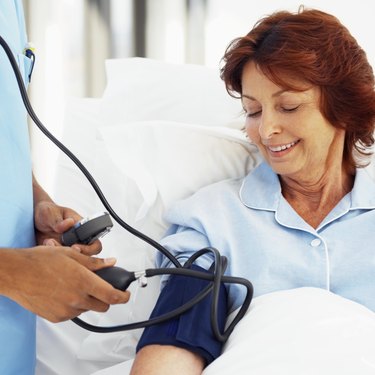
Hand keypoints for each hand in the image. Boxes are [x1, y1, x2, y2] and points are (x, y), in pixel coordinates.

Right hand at [5, 246, 129, 321]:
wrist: (17, 273)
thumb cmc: (40, 261)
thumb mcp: (71, 255)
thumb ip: (94, 262)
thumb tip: (110, 262)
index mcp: (83, 281)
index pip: (112, 295)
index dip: (123, 296)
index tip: (126, 294)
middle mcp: (76, 298)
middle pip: (103, 305)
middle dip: (106, 297)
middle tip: (99, 286)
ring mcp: (66, 310)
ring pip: (87, 308)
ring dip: (87, 300)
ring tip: (74, 285)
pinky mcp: (56, 317)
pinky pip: (72, 313)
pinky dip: (73, 305)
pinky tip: (64, 292)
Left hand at [34, 200, 100, 254]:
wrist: (33, 219)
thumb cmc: (48, 213)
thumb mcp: (51, 213)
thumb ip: (59, 220)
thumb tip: (69, 223)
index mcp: (82, 228)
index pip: (95, 243)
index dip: (88, 249)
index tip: (75, 247)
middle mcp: (78, 240)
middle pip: (86, 255)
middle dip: (72, 254)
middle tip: (60, 247)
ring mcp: (68, 248)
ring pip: (72, 259)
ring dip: (60, 254)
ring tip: (49, 242)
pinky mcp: (59, 254)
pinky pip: (59, 261)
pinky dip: (52, 256)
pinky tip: (44, 245)